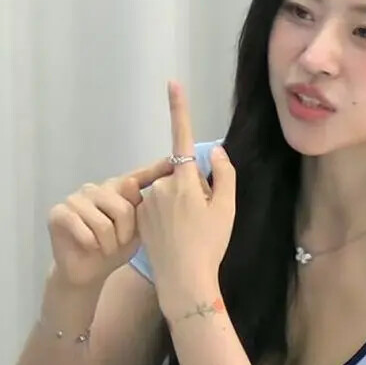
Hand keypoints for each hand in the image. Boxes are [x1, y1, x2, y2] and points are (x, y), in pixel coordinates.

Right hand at [46, 160, 175, 288]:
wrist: (87, 273)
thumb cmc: (115, 250)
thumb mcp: (137, 232)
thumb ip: (144, 211)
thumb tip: (139, 185)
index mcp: (117, 190)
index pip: (138, 176)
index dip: (155, 169)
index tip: (172, 162)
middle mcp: (96, 188)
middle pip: (123, 207)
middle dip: (126, 232)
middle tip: (120, 243)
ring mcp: (75, 198)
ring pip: (104, 223)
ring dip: (109, 243)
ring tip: (105, 247)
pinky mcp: (58, 213)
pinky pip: (85, 231)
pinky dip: (92, 245)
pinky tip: (89, 247)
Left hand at [137, 81, 235, 318]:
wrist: (183, 280)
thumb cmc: (210, 245)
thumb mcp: (226, 209)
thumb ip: (224, 175)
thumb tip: (214, 152)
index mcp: (185, 181)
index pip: (183, 137)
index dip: (179, 109)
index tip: (172, 84)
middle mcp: (162, 185)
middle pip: (182, 175)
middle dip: (193, 187)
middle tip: (204, 217)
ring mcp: (148, 201)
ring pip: (169, 192)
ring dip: (180, 203)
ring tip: (189, 230)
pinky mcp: (139, 216)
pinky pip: (157, 206)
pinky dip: (167, 216)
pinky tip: (175, 236)